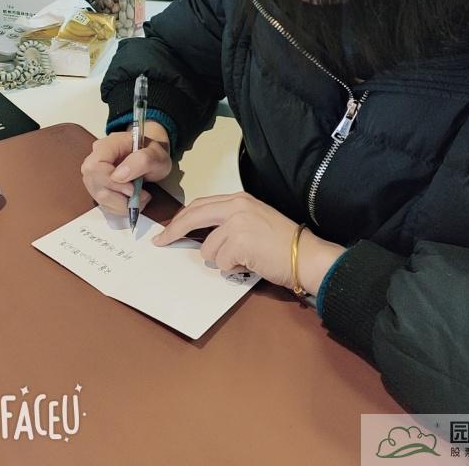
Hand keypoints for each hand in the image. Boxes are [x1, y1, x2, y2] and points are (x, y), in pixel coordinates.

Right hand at [80, 121, 171, 215]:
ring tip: (141, 196)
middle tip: (141, 193)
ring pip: (99, 197)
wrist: (153, 155)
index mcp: (108, 145)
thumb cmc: (153, 152)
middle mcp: (96, 159)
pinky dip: (121, 207)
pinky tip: (133, 199)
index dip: (111, 182)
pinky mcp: (99, 187)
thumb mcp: (156, 155)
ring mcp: (96, 174)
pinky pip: (104, 203)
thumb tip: (118, 176)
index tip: (132, 188)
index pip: (94, 167)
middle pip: (95, 184)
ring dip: (122, 203)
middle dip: (119, 196)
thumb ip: (140, 161)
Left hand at [151, 192, 345, 294]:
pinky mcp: (239, 241)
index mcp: (239, 199)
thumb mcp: (254, 220)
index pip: (200, 205)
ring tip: (242, 259)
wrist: (306, 255)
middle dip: (174, 231)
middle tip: (161, 242)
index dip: (181, 218)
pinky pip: (221, 262)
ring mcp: (237, 223)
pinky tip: (249, 264)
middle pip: (193, 216)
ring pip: (208, 248)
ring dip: (220, 260)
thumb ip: (228, 221)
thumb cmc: (282, 243)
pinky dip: (232, 268)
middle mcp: (237, 206)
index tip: (168, 230)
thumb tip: (201, 235)